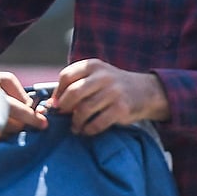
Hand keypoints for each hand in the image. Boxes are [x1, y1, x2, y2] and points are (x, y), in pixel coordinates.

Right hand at [0, 66, 48, 133]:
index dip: (32, 118)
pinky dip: (0, 135)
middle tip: (24, 119)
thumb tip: (33, 112)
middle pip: (12, 126)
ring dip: (12, 131)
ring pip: (3, 136)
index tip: (44, 124)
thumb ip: (21, 94)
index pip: (16, 110)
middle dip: (23, 124)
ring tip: (7, 120)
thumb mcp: (5, 79)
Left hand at [51, 59, 168, 135]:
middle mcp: (103, 76)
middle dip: (64, 108)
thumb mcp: (96, 76)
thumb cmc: (113, 86)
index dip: (58, 93)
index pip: (66, 76)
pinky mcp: (121, 108)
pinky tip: (87, 130)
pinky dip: (88, 130)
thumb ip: (76, 85)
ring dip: (76, 122)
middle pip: (73, 93)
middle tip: (64, 116)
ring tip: (75, 127)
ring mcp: (113, 92)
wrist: (145, 91)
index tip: (57, 104)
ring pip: (83, 110)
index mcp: (93, 65)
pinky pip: (97, 123)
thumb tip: (51, 104)